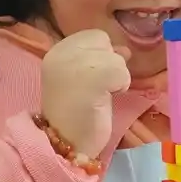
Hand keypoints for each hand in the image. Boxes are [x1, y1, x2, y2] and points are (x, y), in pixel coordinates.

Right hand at [40, 29, 131, 159]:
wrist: (65, 145)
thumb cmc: (75, 113)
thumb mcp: (83, 77)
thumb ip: (98, 58)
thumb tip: (124, 50)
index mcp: (56, 51)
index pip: (94, 36)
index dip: (100, 57)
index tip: (89, 80)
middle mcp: (62, 52)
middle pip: (105, 43)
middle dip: (108, 65)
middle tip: (94, 90)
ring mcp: (76, 63)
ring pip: (116, 58)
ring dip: (115, 79)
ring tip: (98, 96)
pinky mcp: (92, 77)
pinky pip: (122, 72)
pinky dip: (121, 87)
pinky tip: (105, 100)